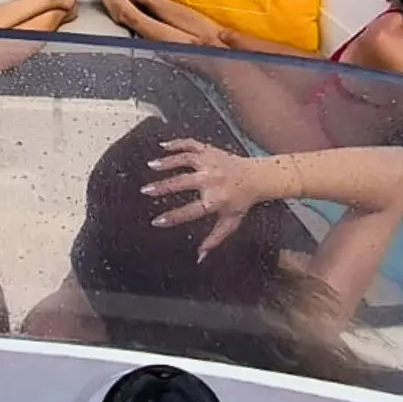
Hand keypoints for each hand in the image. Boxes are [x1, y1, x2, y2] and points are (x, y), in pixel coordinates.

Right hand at [143, 139, 271, 260]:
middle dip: (163, 187)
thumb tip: (199, 258)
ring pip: (185, 159)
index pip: (190, 210)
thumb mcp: (230, 223)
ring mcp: (210, 163)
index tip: (156, 221)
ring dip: (167, 162)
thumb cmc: (241, 202)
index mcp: (216, 200)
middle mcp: (212, 180)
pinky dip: (177, 144)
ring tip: (150, 166)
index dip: (173, 216)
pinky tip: (162, 146)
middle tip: (146, 190)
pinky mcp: (210, 151)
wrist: (257, 177)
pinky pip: (191, 144)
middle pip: (183, 182)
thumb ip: (214, 240)